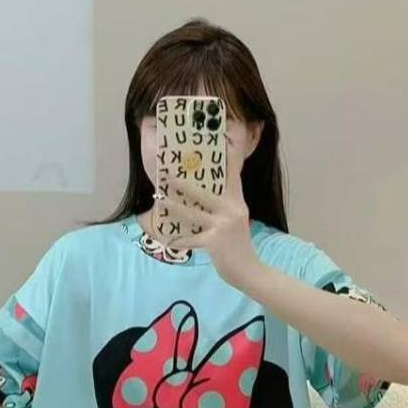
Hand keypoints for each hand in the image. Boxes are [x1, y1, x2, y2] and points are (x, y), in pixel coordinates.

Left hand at [164, 160, 261, 288]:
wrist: (248, 270)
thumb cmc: (238, 244)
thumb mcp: (236, 219)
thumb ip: (224, 205)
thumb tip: (202, 194)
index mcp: (238, 201)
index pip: (233, 172)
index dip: (228, 154)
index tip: (222, 137)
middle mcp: (232, 210)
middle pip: (204, 191)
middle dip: (184, 183)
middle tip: (167, 175)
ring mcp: (223, 226)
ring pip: (193, 213)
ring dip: (173, 206)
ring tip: (159, 199)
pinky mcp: (214, 242)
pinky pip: (191, 239)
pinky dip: (179, 240)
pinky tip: (168, 239)